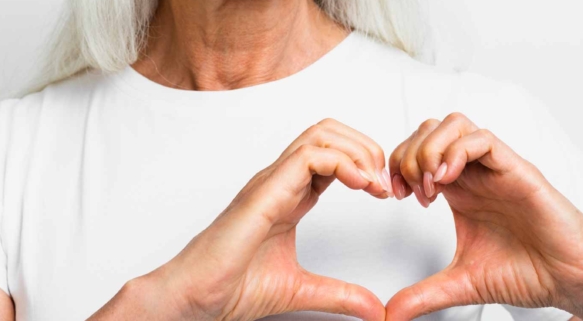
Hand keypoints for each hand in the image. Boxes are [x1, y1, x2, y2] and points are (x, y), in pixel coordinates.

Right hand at [96, 119, 391, 320]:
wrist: (197, 298)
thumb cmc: (232, 287)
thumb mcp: (302, 290)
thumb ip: (339, 295)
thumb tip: (374, 309)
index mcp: (288, 196)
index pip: (332, 155)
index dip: (364, 164)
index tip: (385, 193)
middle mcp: (280, 181)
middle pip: (329, 132)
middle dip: (366, 148)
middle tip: (385, 184)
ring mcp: (271, 182)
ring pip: (321, 134)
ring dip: (358, 151)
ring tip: (375, 184)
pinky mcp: (265, 192)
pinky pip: (309, 156)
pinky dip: (343, 162)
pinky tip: (359, 185)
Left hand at [384, 112, 582, 319]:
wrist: (571, 281)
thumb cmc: (528, 271)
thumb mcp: (461, 283)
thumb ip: (424, 294)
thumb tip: (392, 314)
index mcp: (459, 190)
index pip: (416, 152)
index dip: (396, 166)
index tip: (395, 196)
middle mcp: (475, 174)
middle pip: (429, 130)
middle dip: (408, 155)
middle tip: (411, 192)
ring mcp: (496, 170)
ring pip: (453, 125)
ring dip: (430, 150)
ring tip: (429, 187)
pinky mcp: (518, 172)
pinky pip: (483, 140)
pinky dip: (457, 153)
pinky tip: (447, 182)